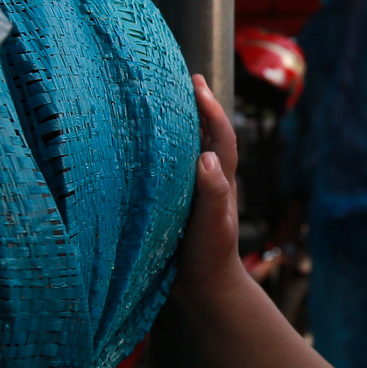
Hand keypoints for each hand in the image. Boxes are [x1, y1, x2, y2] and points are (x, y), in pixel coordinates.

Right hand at [180, 75, 248, 303]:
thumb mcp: (213, 226)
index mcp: (221, 180)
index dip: (210, 109)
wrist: (204, 289)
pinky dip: (163, 151)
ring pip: (189, 150)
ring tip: (162, 100)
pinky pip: (171, 169)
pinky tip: (145, 146)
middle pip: (206, 134)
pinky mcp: (178, 204)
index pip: (221, 136)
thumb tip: (208, 157)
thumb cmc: (210, 257)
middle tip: (182, 78)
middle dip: (196, 106)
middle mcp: (209, 179)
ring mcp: (193, 191)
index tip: (196, 83)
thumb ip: (213, 194)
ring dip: (181, 125)